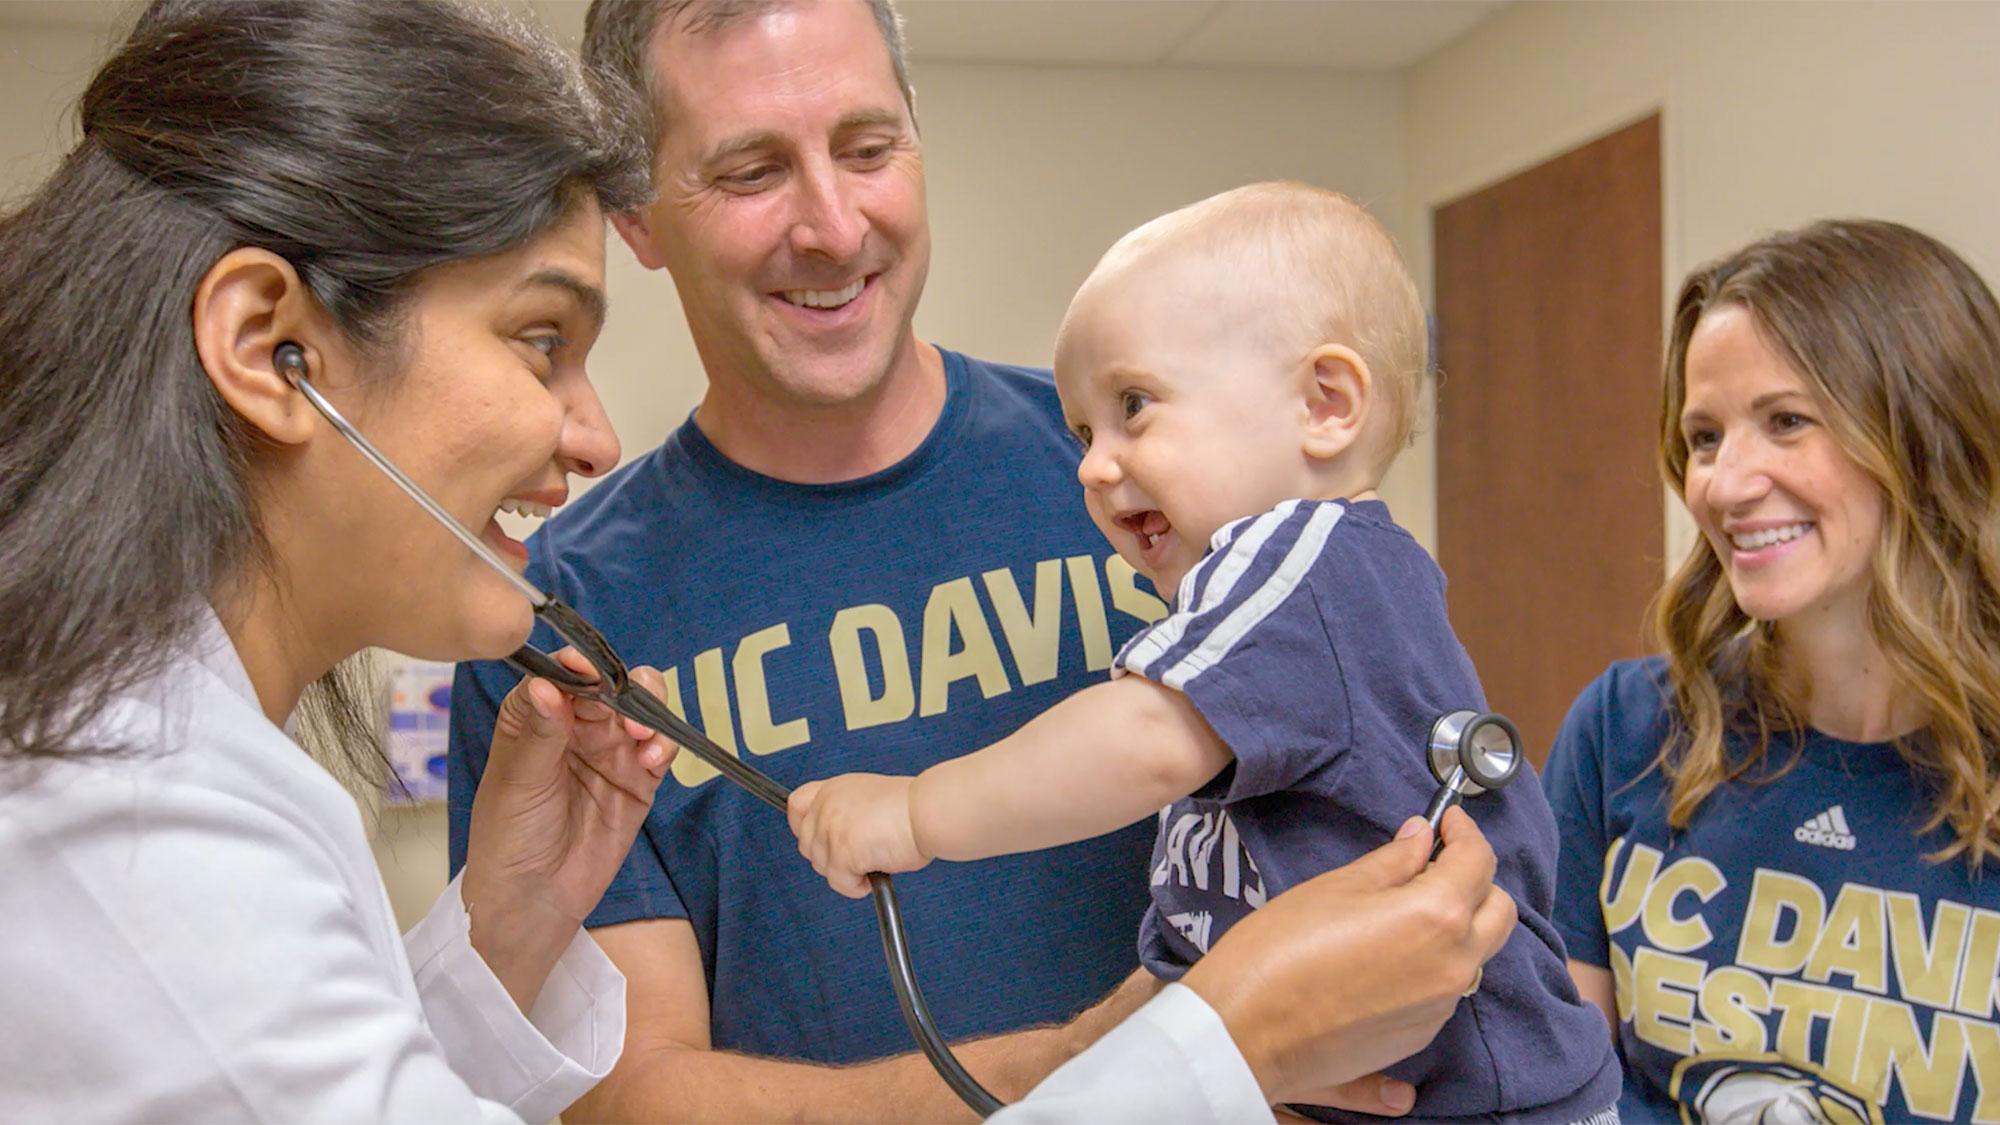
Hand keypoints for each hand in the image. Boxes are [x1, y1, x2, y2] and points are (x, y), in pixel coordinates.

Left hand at [461, 649, 676, 1010]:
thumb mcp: (518, 783)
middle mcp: (574, 728)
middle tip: (621, 701)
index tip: (584, 665)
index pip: (559, 676)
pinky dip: (662, 745)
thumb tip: (551, 684)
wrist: (533, 900)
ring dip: (648, 709)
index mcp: (533, 718)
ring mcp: (609, 752)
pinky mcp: (637, 781)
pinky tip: (652, 758)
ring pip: (639, 710)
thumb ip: (541, 733)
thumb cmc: (508, 838)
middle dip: (619, 685)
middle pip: (607, 684)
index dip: (574, 665)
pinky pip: (658, 750)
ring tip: (642, 733)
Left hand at [787, 773, 928, 898]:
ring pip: (822, 867)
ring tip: (873, 862)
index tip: (817, 839)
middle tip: (857, 857)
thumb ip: (846, 813)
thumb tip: (835, 840)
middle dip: (830, 857)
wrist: (929, 812)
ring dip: (846, 872)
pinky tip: (875, 872)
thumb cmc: (912, 809)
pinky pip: (840, 883)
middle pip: (807, 844)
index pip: (796, 805)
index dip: (803, 826)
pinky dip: (856, 886)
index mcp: (834, 789)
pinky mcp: (843, 853)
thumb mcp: (869, 798)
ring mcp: (832, 829)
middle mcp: (828, 806)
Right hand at [1181, 808, 1515, 1107]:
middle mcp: (1453, 965)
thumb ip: (1392, 861)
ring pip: (1476, 954)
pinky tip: (1390, 955)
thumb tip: (1421, 838)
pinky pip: (1447, 990)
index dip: (1464, 832)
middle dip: (1476, 880)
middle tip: (1435, 863)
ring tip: (1406, 909)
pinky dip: (1434, 964)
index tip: (1447, 821)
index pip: (1478, 861)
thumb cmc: (1279, 953)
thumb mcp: (1335, 887)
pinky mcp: (1421, 1036)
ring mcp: (1441, 1007)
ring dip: (1458, 924)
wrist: (1245, 1034)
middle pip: (1499, 912)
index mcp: (1435, 917)